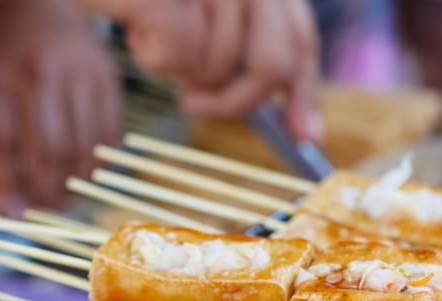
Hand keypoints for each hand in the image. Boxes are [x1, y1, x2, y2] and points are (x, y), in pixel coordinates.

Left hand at [0, 0, 120, 215]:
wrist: (42, 6)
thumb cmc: (1, 55)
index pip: (1, 146)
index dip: (7, 186)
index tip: (14, 214)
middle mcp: (38, 73)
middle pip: (46, 153)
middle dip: (47, 192)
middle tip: (47, 210)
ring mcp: (77, 74)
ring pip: (81, 149)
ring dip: (76, 184)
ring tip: (69, 198)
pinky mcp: (107, 79)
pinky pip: (108, 135)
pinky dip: (100, 162)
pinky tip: (88, 172)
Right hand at [89, 0, 320, 139]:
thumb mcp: (204, 24)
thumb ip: (253, 62)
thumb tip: (307, 133)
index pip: (299, 39)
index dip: (304, 92)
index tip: (305, 136)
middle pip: (271, 63)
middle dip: (234, 98)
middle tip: (194, 103)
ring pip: (217, 64)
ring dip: (178, 69)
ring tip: (151, 35)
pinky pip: (178, 51)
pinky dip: (152, 56)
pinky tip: (134, 30)